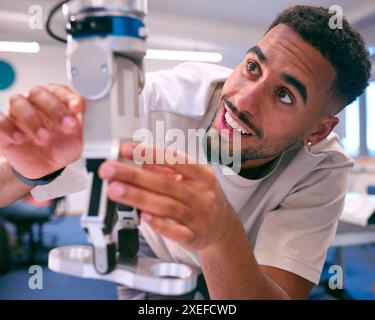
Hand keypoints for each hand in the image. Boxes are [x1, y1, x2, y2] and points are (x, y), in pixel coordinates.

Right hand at [0, 84, 83, 178]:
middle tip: (67, 125)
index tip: (78, 107)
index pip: (60, 90)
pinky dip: (7, 127)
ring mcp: (17, 114)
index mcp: (55, 101)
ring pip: (18, 102)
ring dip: (33, 119)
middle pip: (39, 93)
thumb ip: (85, 126)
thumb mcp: (79, 138)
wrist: (46, 167)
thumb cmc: (62, 147)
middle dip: (55, 109)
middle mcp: (35, 103)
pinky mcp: (3, 128)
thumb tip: (95, 116)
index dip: (69, 97)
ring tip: (45, 138)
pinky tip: (20, 138)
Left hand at [98, 143, 237, 250]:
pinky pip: (175, 231)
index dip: (149, 153)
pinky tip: (142, 215)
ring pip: (166, 205)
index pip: (175, 159)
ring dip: (138, 197)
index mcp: (202, 175)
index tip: (126, 149)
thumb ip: (168, 169)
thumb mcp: (193, 178)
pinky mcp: (193, 236)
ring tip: (115, 190)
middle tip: (109, 170)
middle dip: (134, 175)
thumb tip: (143, 161)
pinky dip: (159, 223)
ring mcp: (198, 216)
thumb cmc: (202, 197)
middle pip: (165, 183)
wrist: (223, 227)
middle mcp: (201, 194)